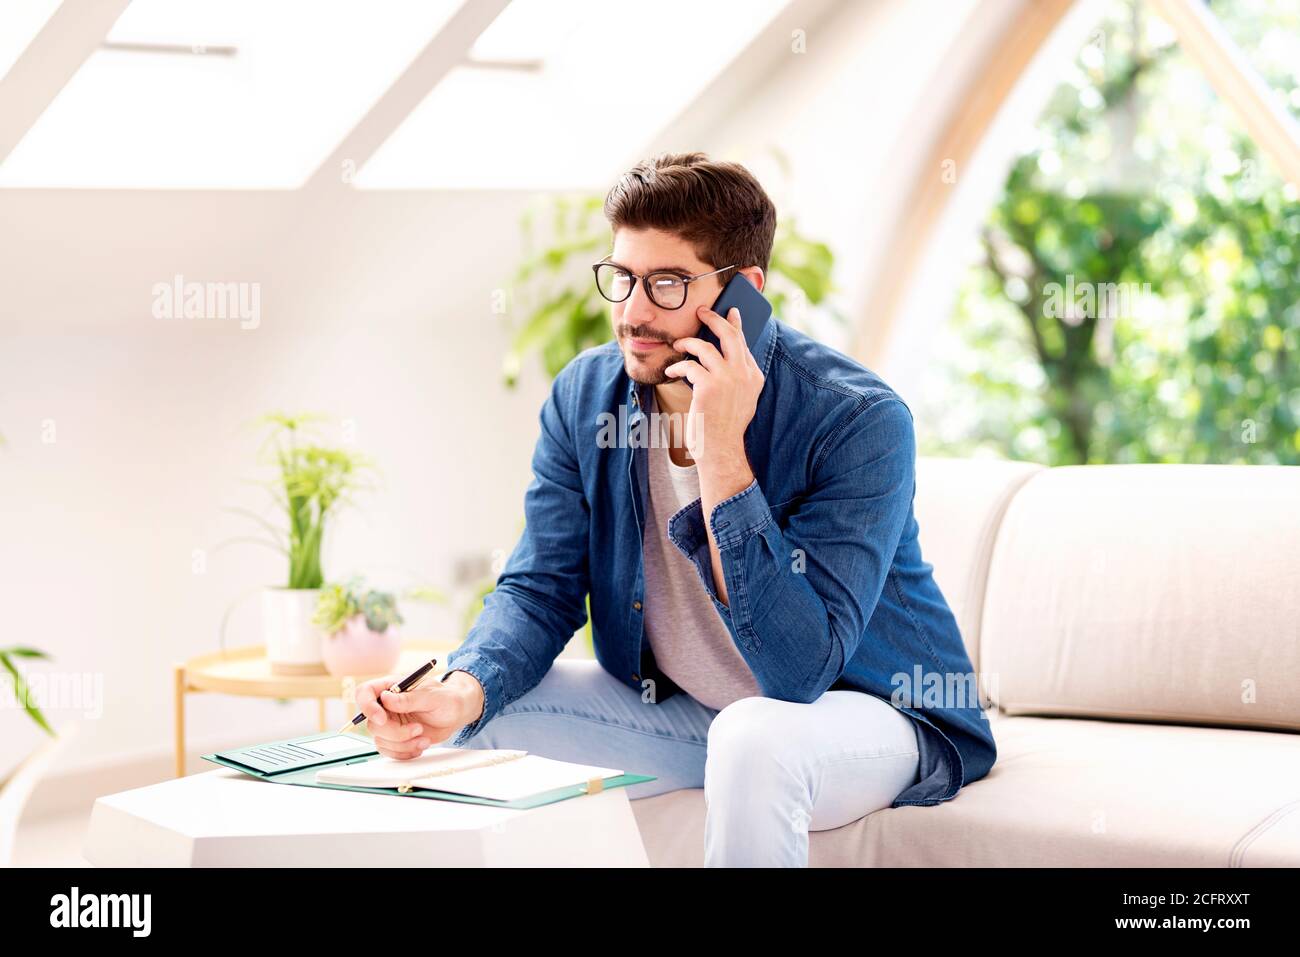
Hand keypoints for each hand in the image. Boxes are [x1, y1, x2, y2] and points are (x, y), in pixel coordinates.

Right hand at [353, 670, 484, 759]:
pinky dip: (404, 753)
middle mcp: (386, 706)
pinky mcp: (395, 738)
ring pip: (380, 740)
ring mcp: (390, 723)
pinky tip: (420, 745)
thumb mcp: (432, 696)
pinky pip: (389, 751)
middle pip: (373, 723)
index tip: (382, 719)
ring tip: (424, 738)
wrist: (456, 714)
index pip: (365, 693)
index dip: (367, 707)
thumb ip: (409, 698)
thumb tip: (386, 699)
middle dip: (396, 732)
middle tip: (418, 729)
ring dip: (403, 744)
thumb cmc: (446, 699)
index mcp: (391, 687)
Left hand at [665, 304, 763, 466]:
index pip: (743, 343)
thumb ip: (736, 378)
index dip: (735, 326)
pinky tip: (670, 372)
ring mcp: (727, 378)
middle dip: (714, 319)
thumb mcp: (740, 399)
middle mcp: (743, 374)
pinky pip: (689, 366)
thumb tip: (722, 356)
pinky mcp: (709, 385)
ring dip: (688, 343)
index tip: (729, 313)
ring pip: (705, 346)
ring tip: (678, 345)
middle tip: (701, 311)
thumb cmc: (725, 427)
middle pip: (730, 335)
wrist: (721, 449)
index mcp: (754, 377)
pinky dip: (677, 367)